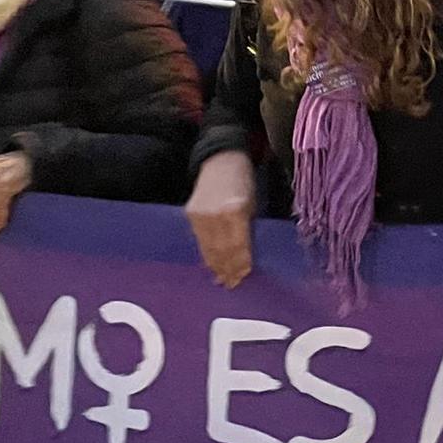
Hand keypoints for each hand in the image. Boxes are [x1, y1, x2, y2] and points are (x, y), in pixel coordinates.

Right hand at [186, 151, 255, 287]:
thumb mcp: (252, 204)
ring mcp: (200, 215)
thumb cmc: (243, 181)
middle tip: (232, 283)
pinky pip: (200, 240)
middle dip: (227, 269)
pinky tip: (211, 263)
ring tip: (221, 279)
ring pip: (208, 248)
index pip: (238, 245)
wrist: (220, 159)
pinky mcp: (190, 214)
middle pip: (221, 250)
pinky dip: (206, 253)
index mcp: (235, 210)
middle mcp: (215, 214)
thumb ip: (247, 229)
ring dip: (215, 265)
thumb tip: (244, 257)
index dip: (240, 263)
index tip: (243, 277)